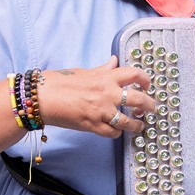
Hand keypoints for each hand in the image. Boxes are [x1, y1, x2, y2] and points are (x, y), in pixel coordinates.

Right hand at [39, 56, 156, 137]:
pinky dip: (117, 133)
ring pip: (128, 121)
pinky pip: (112, 132)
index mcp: (106, 77)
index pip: (134, 74)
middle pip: (138, 99)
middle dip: (150, 105)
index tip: (147, 85)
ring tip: (140, 125)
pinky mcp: (93, 125)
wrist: (42, 97)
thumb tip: (114, 61)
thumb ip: (103, 69)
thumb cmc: (60, 82)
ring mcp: (101, 110)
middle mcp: (107, 93)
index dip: (145, 79)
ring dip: (137, 124)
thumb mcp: (85, 71)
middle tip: (152, 109)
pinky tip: (117, 131)